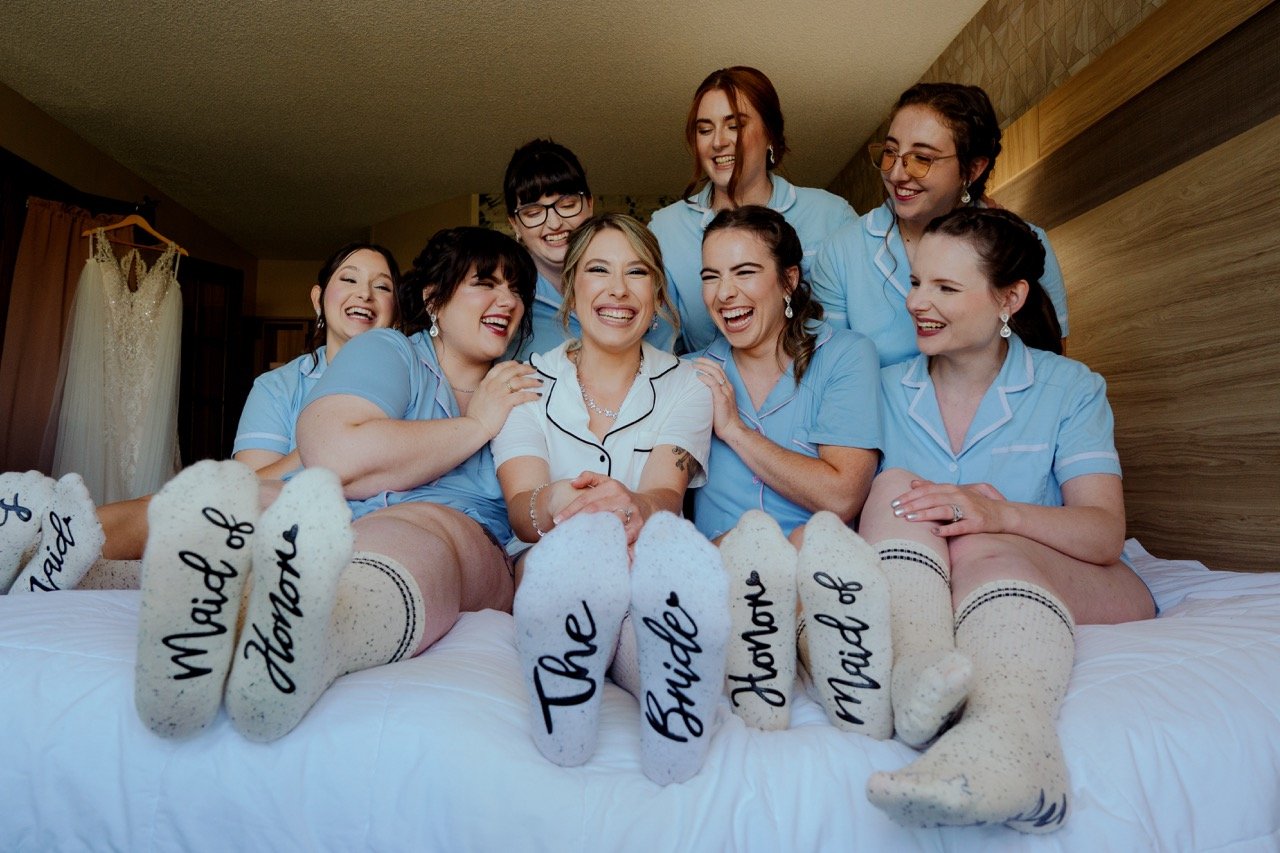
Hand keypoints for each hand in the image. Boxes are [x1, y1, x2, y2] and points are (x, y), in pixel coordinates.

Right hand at [466, 361, 540, 438]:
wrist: (473, 426)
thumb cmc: (475, 416)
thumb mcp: (478, 397)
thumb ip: (487, 390)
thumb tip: (495, 389)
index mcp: (485, 382)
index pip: (500, 367)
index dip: (512, 363)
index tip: (521, 363)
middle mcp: (492, 385)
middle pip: (512, 371)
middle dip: (525, 368)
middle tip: (535, 369)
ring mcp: (499, 393)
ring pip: (519, 381)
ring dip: (532, 381)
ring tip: (540, 382)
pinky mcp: (505, 403)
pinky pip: (522, 396)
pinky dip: (532, 395)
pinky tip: (538, 396)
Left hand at [553, 470, 641, 543]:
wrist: (648, 506)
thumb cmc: (621, 496)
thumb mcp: (607, 481)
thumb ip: (589, 477)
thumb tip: (573, 483)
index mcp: (611, 487)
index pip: (586, 499)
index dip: (570, 510)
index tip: (557, 520)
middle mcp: (621, 498)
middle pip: (594, 511)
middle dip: (577, 521)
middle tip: (563, 532)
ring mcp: (631, 513)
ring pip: (608, 524)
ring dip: (593, 534)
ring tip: (578, 542)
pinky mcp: (638, 527)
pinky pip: (621, 537)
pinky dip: (612, 544)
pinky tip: (599, 551)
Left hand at [692, 357, 744, 439]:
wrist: (731, 429)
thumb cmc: (722, 418)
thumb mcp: (716, 402)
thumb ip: (710, 395)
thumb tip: (697, 390)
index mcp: (727, 387)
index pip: (718, 369)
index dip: (708, 363)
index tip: (698, 361)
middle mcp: (727, 387)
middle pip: (717, 368)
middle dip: (705, 362)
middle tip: (693, 360)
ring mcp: (725, 392)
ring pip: (715, 373)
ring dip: (703, 367)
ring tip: (693, 366)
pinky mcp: (722, 399)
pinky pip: (713, 384)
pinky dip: (705, 378)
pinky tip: (697, 376)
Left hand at [890, 478, 1008, 536]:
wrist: (1004, 513)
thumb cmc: (976, 504)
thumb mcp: (955, 492)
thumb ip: (934, 487)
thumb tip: (913, 483)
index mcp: (953, 489)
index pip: (927, 490)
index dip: (910, 495)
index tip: (894, 502)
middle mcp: (960, 496)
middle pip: (932, 499)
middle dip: (912, 504)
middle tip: (896, 511)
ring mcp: (969, 509)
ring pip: (944, 510)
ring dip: (925, 514)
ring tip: (909, 518)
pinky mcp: (977, 523)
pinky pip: (961, 526)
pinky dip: (948, 529)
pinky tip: (935, 532)